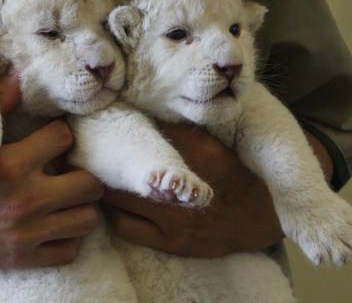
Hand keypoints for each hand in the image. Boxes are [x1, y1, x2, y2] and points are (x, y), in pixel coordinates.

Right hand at [0, 70, 102, 270]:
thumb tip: (18, 75)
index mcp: (10, 165)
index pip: (64, 138)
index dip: (61, 134)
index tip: (53, 138)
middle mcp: (24, 201)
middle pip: (89, 184)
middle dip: (82, 172)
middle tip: (69, 170)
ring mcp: (25, 233)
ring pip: (87, 219)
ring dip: (80, 206)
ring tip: (66, 198)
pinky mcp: (19, 257)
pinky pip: (69, 250)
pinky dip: (67, 237)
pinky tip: (55, 224)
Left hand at [102, 122, 283, 257]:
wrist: (265, 217)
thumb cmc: (236, 172)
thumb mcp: (213, 141)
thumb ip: (178, 128)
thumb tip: (139, 108)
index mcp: (196, 154)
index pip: (144, 137)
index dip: (117, 132)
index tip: (98, 124)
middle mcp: (182, 189)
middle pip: (123, 172)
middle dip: (103, 162)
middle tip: (87, 151)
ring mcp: (174, 221)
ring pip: (117, 203)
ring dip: (102, 189)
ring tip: (92, 176)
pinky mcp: (172, 243)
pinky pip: (126, 228)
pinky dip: (113, 214)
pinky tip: (108, 202)